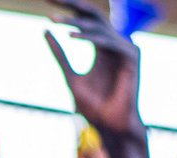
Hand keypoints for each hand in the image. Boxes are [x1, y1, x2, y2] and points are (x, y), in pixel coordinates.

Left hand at [45, 0, 143, 139]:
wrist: (109, 126)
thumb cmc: (93, 106)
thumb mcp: (69, 76)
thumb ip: (60, 54)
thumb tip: (44, 30)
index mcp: (101, 45)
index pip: (85, 19)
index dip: (67, 8)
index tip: (45, 0)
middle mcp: (115, 43)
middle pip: (93, 15)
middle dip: (72, 5)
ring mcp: (125, 49)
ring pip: (99, 27)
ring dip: (76, 22)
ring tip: (54, 20)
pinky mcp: (132, 57)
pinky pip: (109, 42)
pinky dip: (90, 38)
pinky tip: (70, 35)